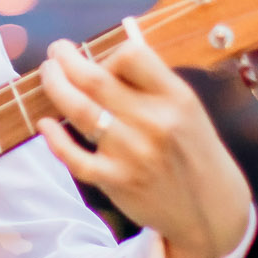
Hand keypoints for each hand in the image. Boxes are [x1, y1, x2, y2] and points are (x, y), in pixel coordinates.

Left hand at [33, 32, 252, 257]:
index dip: (109, 52)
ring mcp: (133, 154)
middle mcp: (154, 123)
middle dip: (66, 59)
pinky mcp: (116, 181)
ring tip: (48, 74)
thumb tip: (112, 48)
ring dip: (54, 86)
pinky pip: (74, 156)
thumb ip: (152, 81)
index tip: (101, 59)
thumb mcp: (186, 108)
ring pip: (79, 110)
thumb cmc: (192, 149)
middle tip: (56, 52)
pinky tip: (45, 124)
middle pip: (95, 79)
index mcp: (175, 98)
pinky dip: (54, 138)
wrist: (211, 209)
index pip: (132, 56)